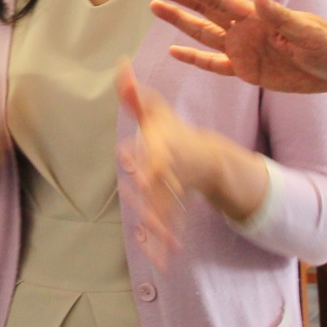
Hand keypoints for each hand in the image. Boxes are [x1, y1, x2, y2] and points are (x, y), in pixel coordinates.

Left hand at [116, 60, 266, 266]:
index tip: (124, 156)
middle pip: (157, 187)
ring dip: (163, 232)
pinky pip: (170, 226)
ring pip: (166, 212)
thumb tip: (121, 64)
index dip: (138, 154)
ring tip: (162, 252)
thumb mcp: (154, 113)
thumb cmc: (171, 133)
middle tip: (143, 212)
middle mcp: (169, 172)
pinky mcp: (175, 207)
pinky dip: (165, 242)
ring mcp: (174, 192)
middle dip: (150, 199)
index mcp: (163, 148)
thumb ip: (135, 94)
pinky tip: (162, 262)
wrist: (205, 157)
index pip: (149, 151)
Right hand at [148, 0, 326, 102]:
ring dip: (180, 22)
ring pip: (202, 34)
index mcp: (257, 16)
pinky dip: (194, 58)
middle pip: (203, 10)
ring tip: (155, 8)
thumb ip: (279, 15)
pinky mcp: (246, 71)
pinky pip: (214, 65)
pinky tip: (174, 51)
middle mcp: (244, 29)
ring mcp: (243, 50)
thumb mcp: (307, 32)